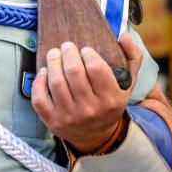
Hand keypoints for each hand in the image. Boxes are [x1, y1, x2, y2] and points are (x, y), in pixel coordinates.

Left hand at [31, 32, 142, 152]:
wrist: (97, 136)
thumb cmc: (110, 102)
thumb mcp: (127, 83)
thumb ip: (132, 57)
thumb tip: (124, 35)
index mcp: (111, 99)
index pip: (96, 68)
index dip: (88, 54)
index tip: (84, 50)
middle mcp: (90, 110)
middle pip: (73, 71)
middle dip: (67, 52)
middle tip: (66, 46)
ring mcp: (70, 117)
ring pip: (56, 82)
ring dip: (53, 62)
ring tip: (54, 54)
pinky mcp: (52, 121)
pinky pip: (40, 97)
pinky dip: (39, 81)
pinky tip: (45, 72)